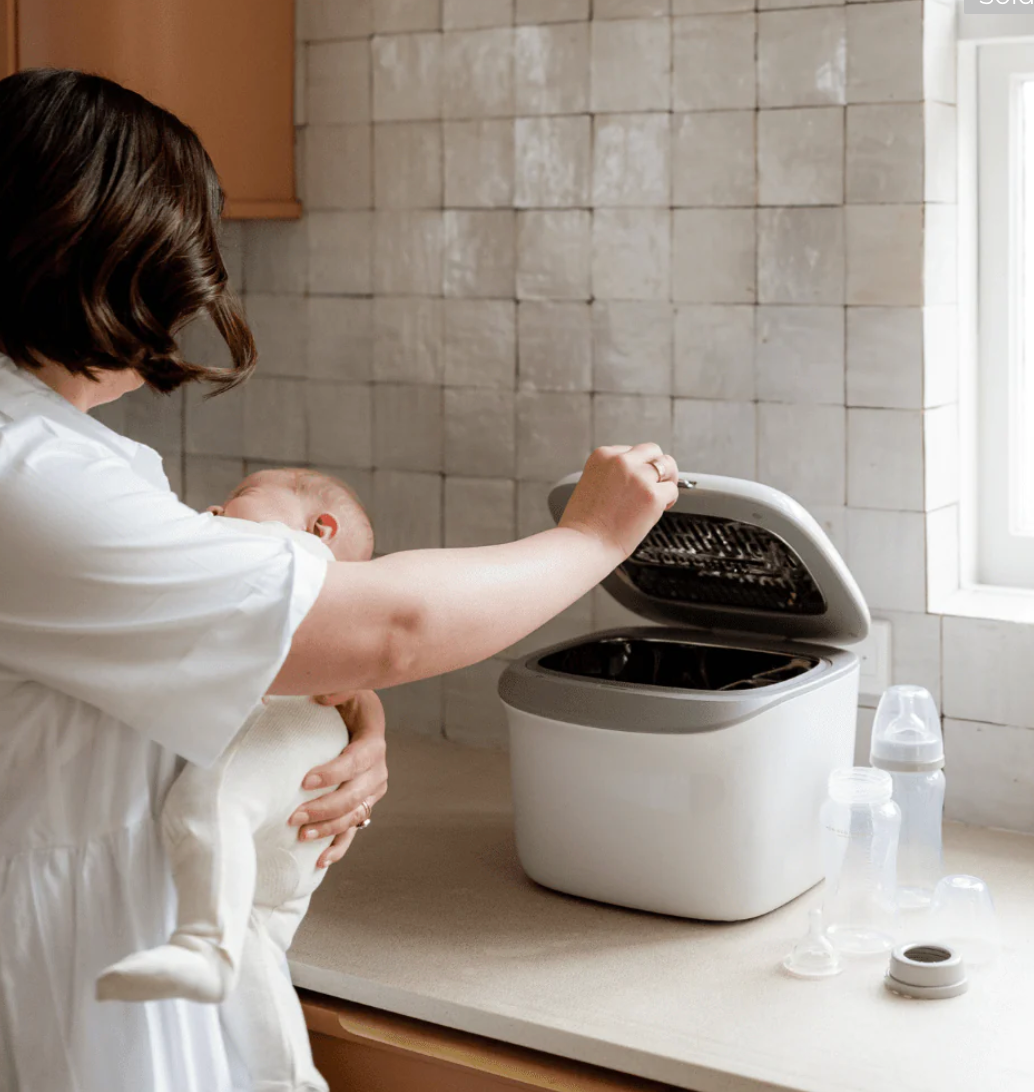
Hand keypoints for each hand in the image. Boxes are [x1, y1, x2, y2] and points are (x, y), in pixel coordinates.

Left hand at [288, 690, 387, 867]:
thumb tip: (323, 696)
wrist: (356, 717)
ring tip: (302, 835)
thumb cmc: (346, 701)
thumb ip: (338, 690)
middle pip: (357, 795)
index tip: (304, 781)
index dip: (334, 773)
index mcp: (374, 740)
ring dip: (330, 829)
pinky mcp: (364, 804)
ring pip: (356, 815)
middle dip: (326, 808)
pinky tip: (320, 860)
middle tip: (294, 816)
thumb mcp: (346, 687)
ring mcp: (372, 790)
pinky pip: (355, 829)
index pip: (357, 760)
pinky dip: (339, 846)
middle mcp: (378, 768)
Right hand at [559, 444, 679, 559]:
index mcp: (602, 455)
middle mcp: (621, 461)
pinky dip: (668, 501)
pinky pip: (672, 490)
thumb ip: (611, 474)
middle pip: (652, 450)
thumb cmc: (584, 524)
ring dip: (666, 480)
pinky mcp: (653, 495)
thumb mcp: (590, 483)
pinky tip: (657, 510)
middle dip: (656, 467)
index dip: (636, 468)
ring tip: (660, 495)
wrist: (584, 544)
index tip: (634, 483)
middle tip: (655, 483)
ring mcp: (639, 477)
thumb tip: (634, 477)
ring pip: (667, 465)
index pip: (630, 451)